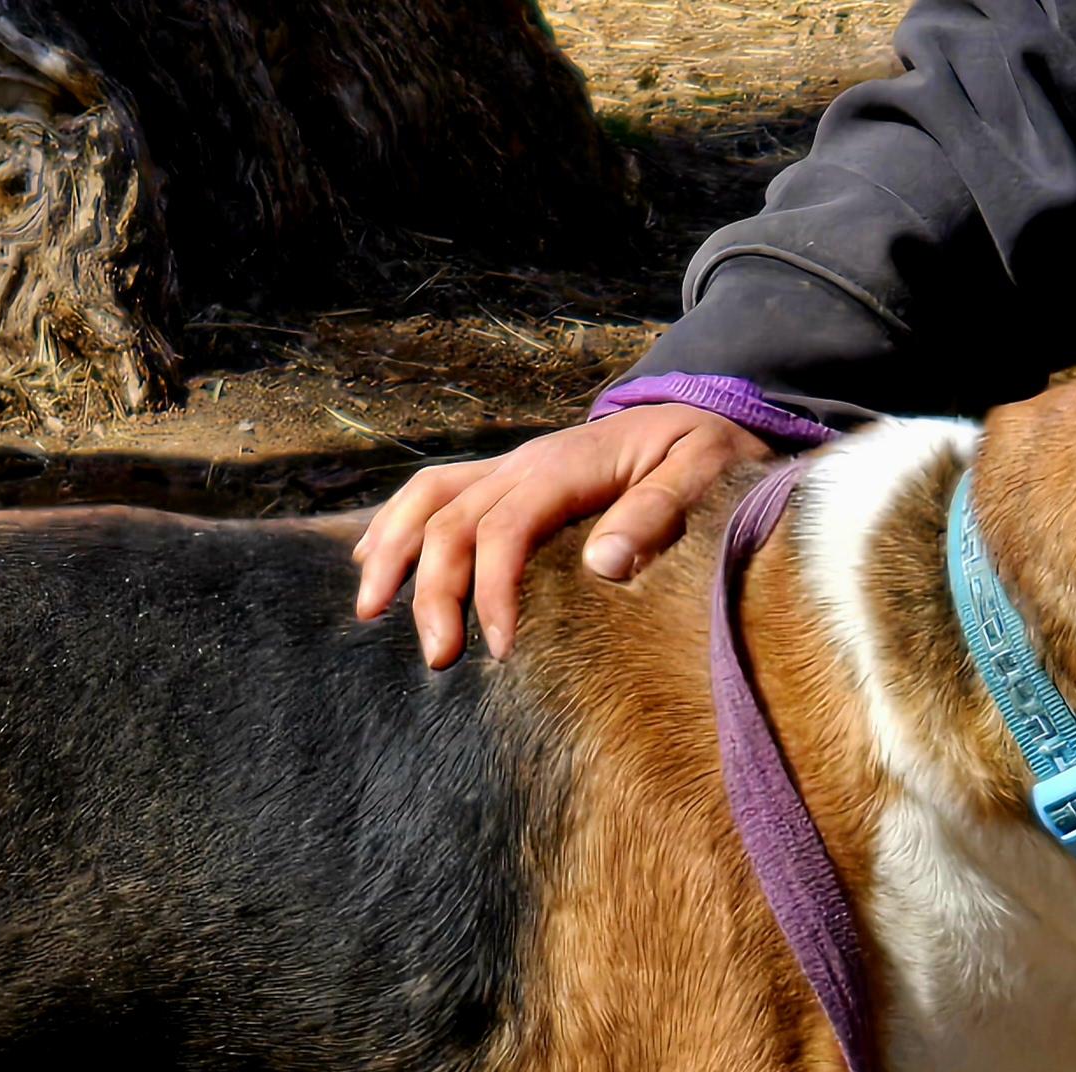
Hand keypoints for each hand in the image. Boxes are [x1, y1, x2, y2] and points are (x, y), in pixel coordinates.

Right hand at [352, 403, 771, 668]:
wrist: (704, 409)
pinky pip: (434, 492)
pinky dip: (394, 525)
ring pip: (427, 500)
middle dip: (432, 590)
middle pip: (451, 521)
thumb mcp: (703, 473)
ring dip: (391, 552)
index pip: (505, 529)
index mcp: (566, 467)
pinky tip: (370, 562)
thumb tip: (604, 565)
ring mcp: (509, 467)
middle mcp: (524, 463)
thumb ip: (657, 514)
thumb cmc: (706, 451)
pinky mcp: (505, 478)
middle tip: (437, 658)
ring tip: (369, 612)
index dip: (492, 590)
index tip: (501, 650)